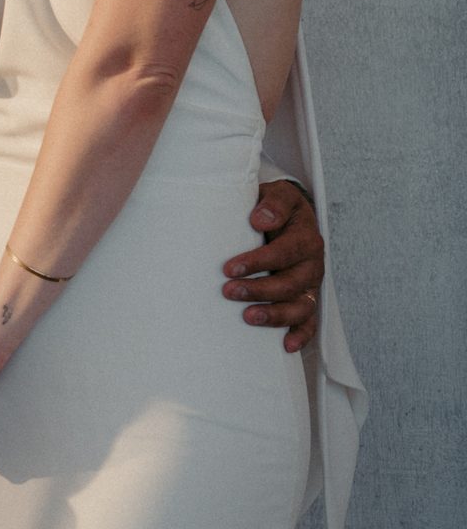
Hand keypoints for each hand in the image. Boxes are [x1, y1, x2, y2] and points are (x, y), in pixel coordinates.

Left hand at [223, 180, 323, 352]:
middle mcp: (312, 264)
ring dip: (275, 315)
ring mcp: (311, 284)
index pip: (284, 252)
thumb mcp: (278, 195)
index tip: (229, 267)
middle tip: (228, 291)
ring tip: (248, 317)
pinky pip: (310, 322)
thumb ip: (273, 203)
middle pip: (290, 283)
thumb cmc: (276, 206)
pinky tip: (286, 346)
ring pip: (301, 306)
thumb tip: (259, 219)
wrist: (288, 214)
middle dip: (259, 290)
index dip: (258, 262)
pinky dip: (302, 335)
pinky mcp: (307, 299)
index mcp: (305, 237)